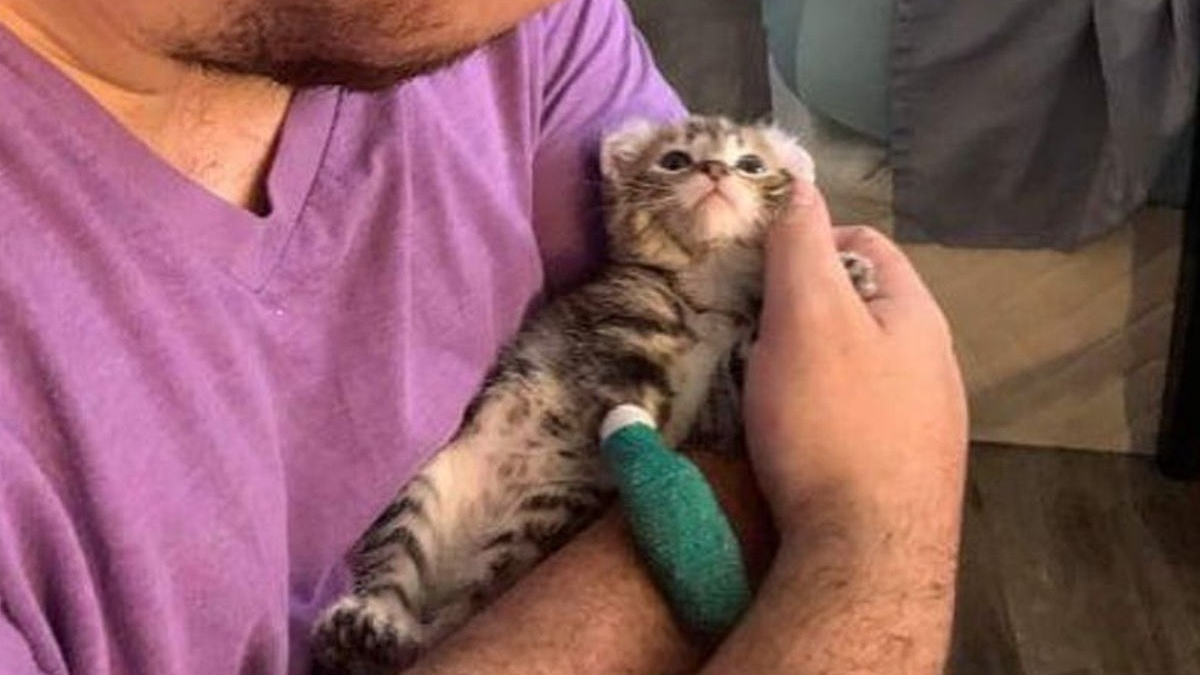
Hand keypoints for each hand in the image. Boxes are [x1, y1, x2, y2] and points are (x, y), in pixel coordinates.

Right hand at [743, 182, 967, 543]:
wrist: (867, 556)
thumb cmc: (831, 423)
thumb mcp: (806, 317)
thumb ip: (801, 246)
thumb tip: (799, 184)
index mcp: (917, 315)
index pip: (865, 242)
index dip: (807, 239)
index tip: (758, 270)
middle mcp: (935, 363)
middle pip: (861, 306)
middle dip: (803, 307)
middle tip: (750, 329)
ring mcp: (927, 422)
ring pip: (859, 365)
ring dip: (810, 361)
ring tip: (763, 384)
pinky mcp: (907, 471)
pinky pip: (860, 416)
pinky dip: (823, 410)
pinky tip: (796, 438)